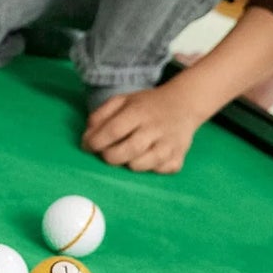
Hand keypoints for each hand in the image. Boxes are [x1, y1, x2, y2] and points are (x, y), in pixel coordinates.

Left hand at [80, 82, 204, 173]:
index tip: (89, 146)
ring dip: (128, 163)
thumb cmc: (148, 105)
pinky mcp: (178, 159)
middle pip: (125, 151)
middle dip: (109, 156)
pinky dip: (149, 168)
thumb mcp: (123, 100)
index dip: (95, 141)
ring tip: (129, 154)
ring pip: (140, 166)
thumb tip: (87, 138)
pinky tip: (149, 156)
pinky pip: (156, 172)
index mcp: (140, 111)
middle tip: (107, 153)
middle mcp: (156, 128)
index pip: (113, 130)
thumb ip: (101, 115)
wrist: (185, 105)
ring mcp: (169, 145)